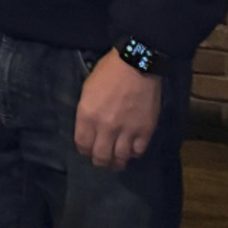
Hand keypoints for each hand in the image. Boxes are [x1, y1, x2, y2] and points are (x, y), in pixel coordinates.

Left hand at [74, 50, 161, 170]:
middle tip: (102, 161)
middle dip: (100, 162)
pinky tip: (132, 149)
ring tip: (116, 162)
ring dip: (117, 162)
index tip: (87, 151)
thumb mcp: (87, 90)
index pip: (82, 144)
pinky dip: (134, 153)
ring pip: (120, 158)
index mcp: (87, 115)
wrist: (136, 65)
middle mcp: (106, 127)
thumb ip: (87, 113)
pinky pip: (138, 151)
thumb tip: (89, 130)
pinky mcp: (145, 130)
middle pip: (101, 157)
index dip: (84, 151)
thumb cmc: (108, 73)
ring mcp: (127, 130)